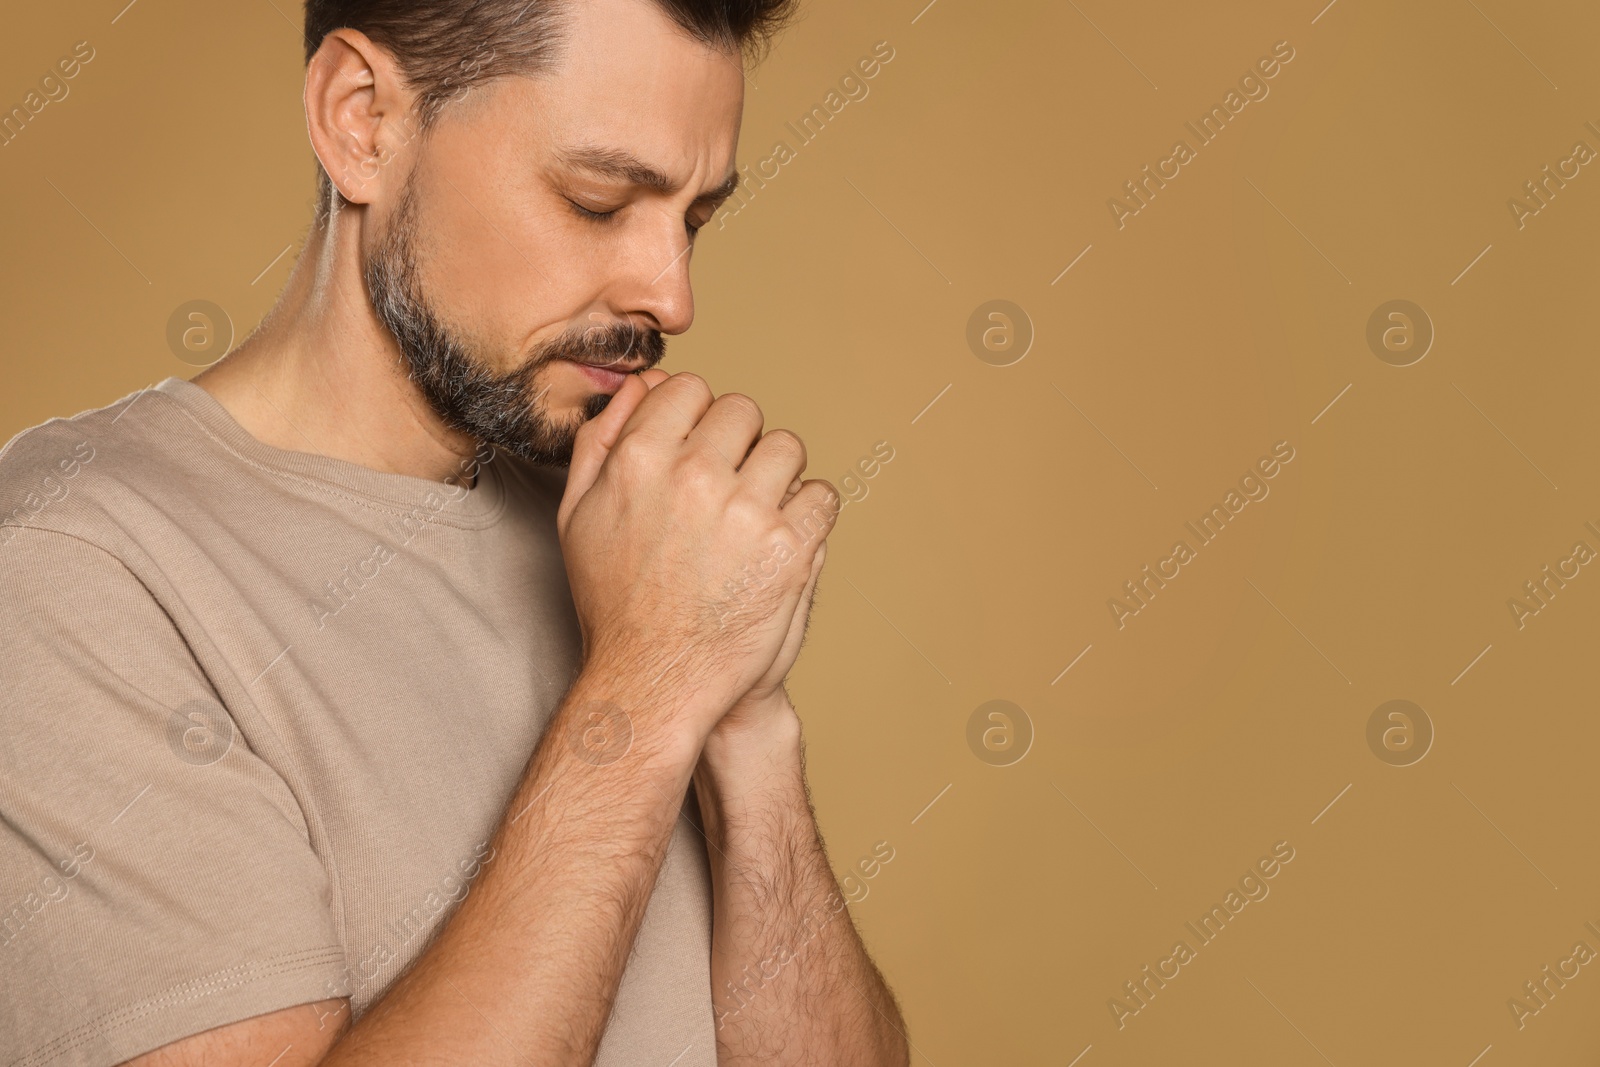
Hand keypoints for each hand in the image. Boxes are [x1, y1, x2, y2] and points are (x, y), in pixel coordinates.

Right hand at [557, 370, 839, 743]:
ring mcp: (746, 510)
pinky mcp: (789, 546)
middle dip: (738, 444)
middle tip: (727, 490)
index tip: (698, 453)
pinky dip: (809, 515)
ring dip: (777, 476)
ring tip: (755, 516)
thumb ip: (602, 441)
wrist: (657, 679)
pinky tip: (780, 541)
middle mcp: (693, 476)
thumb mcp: (579, 515)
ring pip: (787, 447)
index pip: (690, 389)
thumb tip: (643, 386)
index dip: (696, 420)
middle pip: (742, 412)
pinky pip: (821, 494)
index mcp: (639, 460)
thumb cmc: (615, 601)